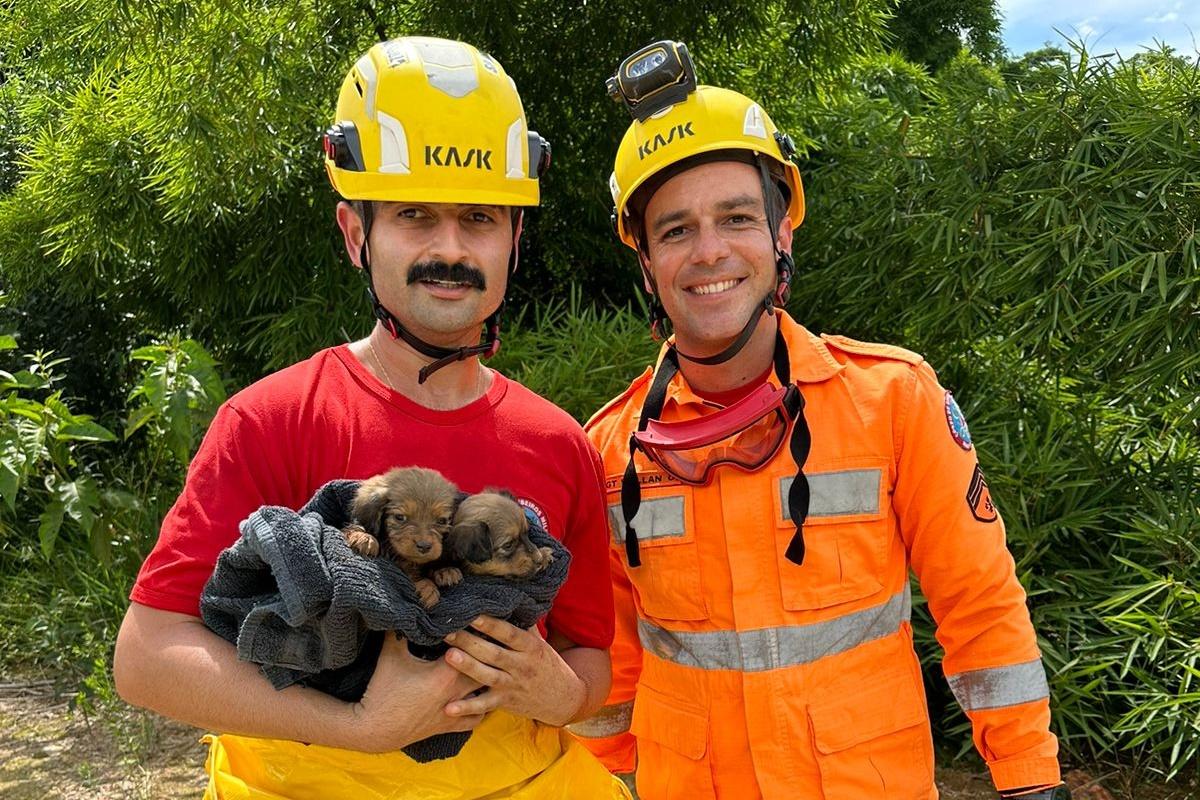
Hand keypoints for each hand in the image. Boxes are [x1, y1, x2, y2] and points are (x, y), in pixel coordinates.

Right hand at [348, 633, 484, 752]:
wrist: (375, 729)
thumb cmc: (383, 690)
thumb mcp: (390, 656)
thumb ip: (400, 631)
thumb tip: (404, 608)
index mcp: (445, 674)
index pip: (472, 649)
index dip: (477, 636)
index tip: (479, 624)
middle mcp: (455, 693)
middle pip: (485, 671)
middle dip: (487, 657)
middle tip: (490, 644)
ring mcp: (455, 712)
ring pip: (485, 695)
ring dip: (487, 682)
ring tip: (491, 668)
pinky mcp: (450, 726)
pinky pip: (476, 718)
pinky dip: (481, 708)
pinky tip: (481, 697)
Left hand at [442, 616, 586, 726]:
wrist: (565, 698)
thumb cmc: (546, 664)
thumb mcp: (539, 643)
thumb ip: (523, 624)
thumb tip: (506, 598)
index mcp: (530, 647)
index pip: (509, 633)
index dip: (491, 624)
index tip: (472, 613)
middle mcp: (522, 666)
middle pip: (493, 653)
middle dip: (469, 641)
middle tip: (447, 631)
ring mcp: (513, 685)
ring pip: (487, 676)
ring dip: (467, 667)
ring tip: (448, 656)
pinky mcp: (506, 703)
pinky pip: (484, 706)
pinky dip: (467, 708)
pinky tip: (449, 708)